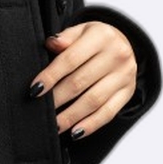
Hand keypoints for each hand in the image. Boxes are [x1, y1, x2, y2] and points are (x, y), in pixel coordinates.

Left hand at [30, 20, 136, 138]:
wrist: (124, 45)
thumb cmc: (95, 40)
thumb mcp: (81, 31)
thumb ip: (66, 38)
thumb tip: (51, 43)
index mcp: (102, 36)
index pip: (71, 59)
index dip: (51, 75)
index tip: (34, 89)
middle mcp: (117, 55)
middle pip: (80, 82)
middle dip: (57, 98)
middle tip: (41, 109)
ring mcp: (125, 76)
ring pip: (93, 100)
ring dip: (71, 116)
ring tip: (54, 125)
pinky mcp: (127, 92)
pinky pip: (108, 112)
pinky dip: (91, 125)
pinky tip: (75, 132)